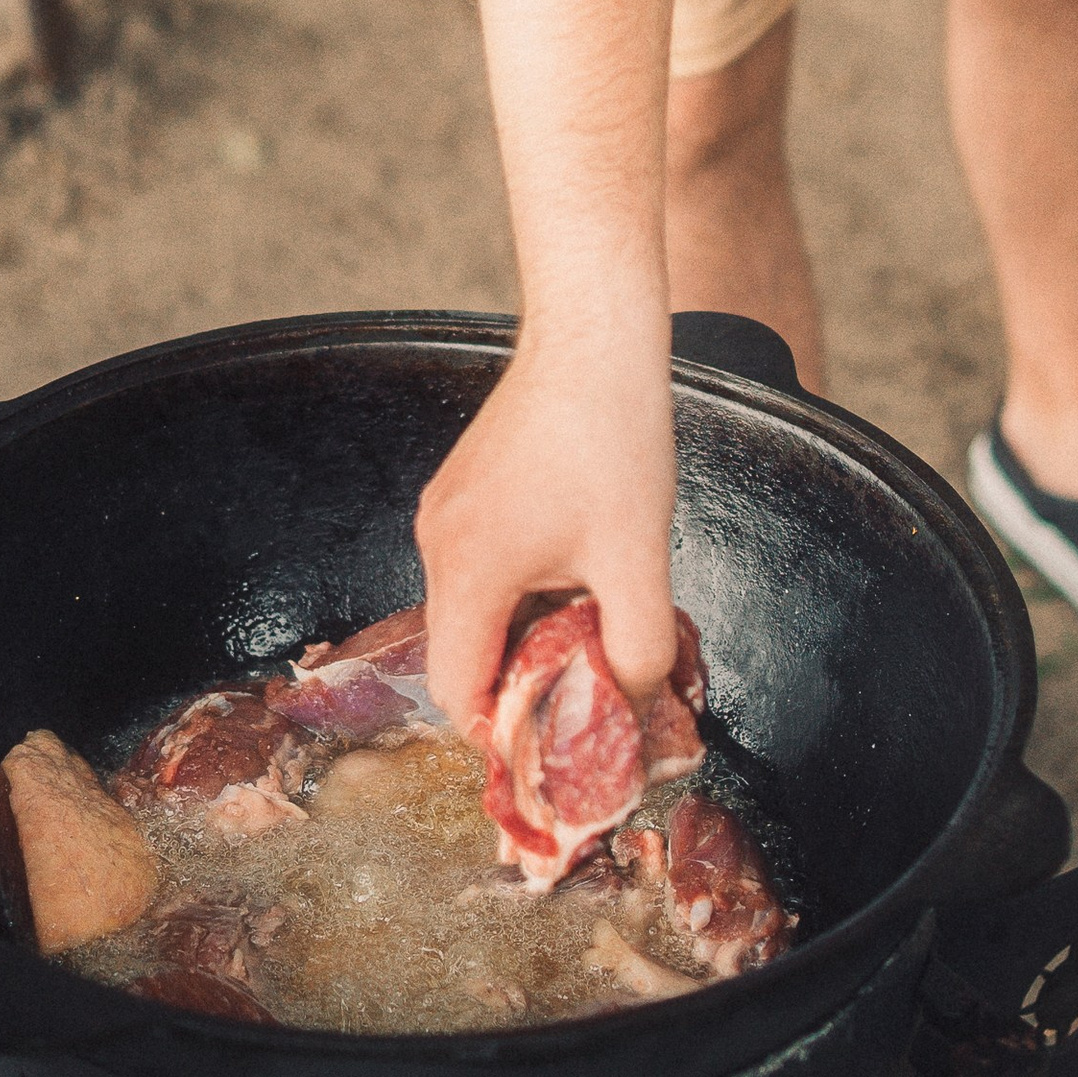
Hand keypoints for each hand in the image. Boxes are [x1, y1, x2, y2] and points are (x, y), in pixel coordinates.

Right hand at [416, 334, 678, 735]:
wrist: (594, 339)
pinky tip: (574, 567)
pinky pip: (478, 566)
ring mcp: (444, 511)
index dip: (503, 729)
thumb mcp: (639, 557)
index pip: (456, 691)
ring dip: (523, 630)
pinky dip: (518, 588)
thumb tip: (632, 709)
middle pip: (460, 652)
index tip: (555, 737)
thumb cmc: (613, 439)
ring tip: (589, 618)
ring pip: (470, 609)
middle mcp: (439, 543)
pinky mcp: (460, 489)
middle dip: (518, 681)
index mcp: (470, 570)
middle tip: (583, 686)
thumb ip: (637, 649)